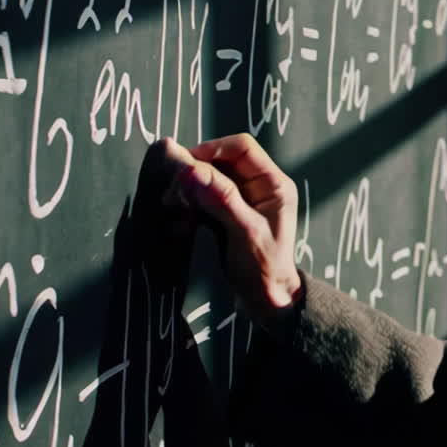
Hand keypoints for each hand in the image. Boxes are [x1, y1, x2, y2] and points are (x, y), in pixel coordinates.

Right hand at [167, 133, 301, 325]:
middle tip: (173, 195)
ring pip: (207, 178)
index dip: (211, 150)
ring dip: (187, 190)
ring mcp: (242, 199)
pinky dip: (188, 205)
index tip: (184, 168)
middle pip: (220, 160)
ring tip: (172, 208)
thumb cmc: (265, 267)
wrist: (266, 298)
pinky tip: (179, 223)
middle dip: (194, 173)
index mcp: (273, 184)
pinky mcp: (227, 213)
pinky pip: (202, 197)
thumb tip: (191, 170)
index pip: (241, 148)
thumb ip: (221, 199)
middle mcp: (259, 186)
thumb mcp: (245, 232)